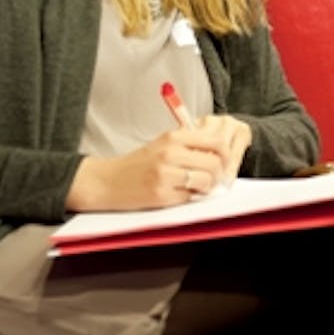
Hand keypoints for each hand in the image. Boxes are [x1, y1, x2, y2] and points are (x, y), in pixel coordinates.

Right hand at [65, 116, 251, 211]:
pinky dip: (189, 197)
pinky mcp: (161, 194)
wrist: (108, 181)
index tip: (224, 162)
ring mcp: (165, 174)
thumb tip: (221, 155)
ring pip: (206, 181)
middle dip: (218, 174)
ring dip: (205, 187)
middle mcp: (170, 153)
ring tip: (195, 186)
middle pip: (214, 163)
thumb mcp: (164, 144)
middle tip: (211, 179)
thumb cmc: (140, 163)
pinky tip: (178, 193)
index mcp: (174, 137)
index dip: (225, 154)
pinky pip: (190, 197)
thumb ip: (191, 145)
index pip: (215, 141)